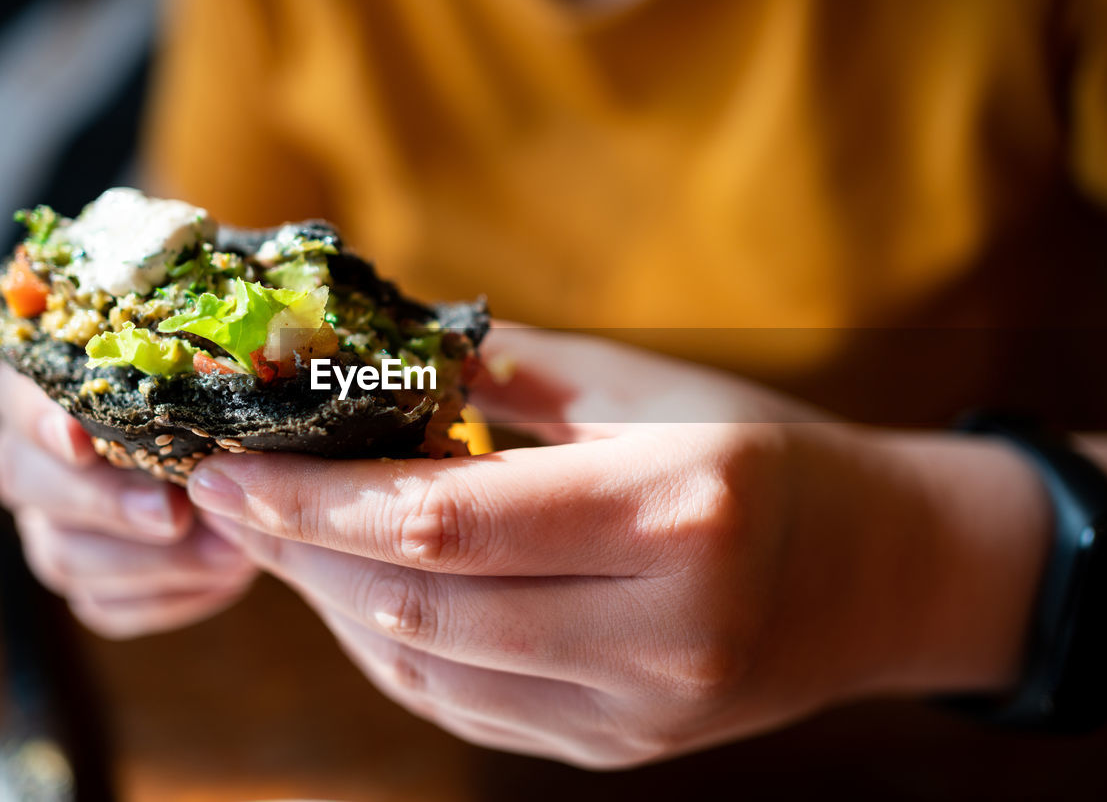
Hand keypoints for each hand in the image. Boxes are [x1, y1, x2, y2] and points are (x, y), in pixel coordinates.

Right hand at [0, 361, 256, 637]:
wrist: (248, 469)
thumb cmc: (223, 404)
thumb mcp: (213, 389)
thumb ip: (200, 404)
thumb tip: (213, 457)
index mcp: (48, 390)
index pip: (13, 398)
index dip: (40, 420)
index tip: (81, 440)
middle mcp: (34, 459)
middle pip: (25, 481)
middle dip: (105, 501)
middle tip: (174, 513)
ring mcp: (50, 525)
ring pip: (61, 554)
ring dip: (148, 562)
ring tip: (228, 554)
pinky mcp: (85, 581)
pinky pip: (103, 605)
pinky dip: (165, 597)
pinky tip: (222, 580)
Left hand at [187, 327, 1050, 766]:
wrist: (880, 571)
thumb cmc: (762, 448)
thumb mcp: (645, 387)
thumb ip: (504, 374)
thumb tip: (366, 357)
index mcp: (677, 509)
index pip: (446, 521)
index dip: (315, 500)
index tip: (226, 464)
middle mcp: (664, 630)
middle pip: (421, 610)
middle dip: (300, 553)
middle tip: (229, 495)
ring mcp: (644, 710)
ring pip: (431, 674)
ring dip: (336, 604)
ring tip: (286, 537)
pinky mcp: (624, 749)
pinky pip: (470, 709)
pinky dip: (397, 650)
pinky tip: (364, 592)